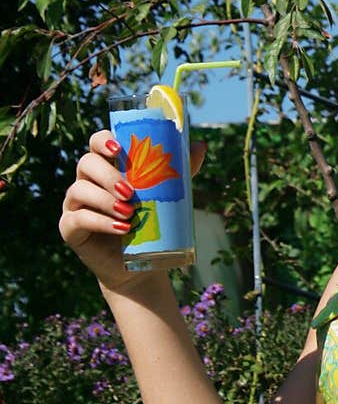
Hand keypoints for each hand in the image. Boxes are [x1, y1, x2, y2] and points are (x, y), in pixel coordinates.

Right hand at [59, 131, 206, 294]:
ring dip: (105, 200)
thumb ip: (180, 170)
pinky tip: (121, 228)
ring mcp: (74, 203)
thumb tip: (201, 145)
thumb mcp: (167, 194)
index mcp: (106, 166)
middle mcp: (86, 181)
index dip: (103, 140)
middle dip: (108, 175)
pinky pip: (78, 218)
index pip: (96, 142)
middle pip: (86, 163)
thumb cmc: (150, 222)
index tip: (118, 148)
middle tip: (130, 191)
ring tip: (129, 213)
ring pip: (79, 189)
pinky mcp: (70, 228)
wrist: (141, 263)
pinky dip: (101, 222)